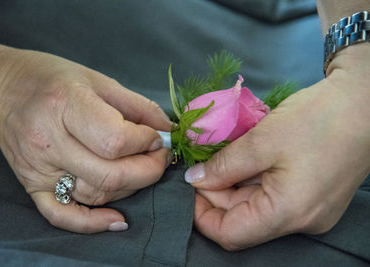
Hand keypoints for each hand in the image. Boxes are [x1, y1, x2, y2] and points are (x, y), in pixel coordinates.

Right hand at [0, 46, 171, 232]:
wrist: (2, 90)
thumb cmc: (52, 79)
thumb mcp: (99, 80)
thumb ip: (138, 106)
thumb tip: (168, 130)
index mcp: (65, 105)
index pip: (117, 141)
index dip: (147, 142)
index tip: (156, 136)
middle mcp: (48, 141)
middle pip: (111, 174)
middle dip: (149, 170)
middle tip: (159, 156)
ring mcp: (38, 168)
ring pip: (96, 193)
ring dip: (131, 186)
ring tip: (140, 168)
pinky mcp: (31, 185)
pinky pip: (62, 215)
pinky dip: (92, 223)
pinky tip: (117, 220)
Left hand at [185, 43, 369, 249]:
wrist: (363, 102)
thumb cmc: (317, 119)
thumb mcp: (261, 141)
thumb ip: (224, 165)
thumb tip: (196, 180)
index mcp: (288, 213)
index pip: (230, 234)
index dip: (202, 214)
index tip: (190, 186)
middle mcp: (301, 220)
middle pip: (242, 219)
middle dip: (216, 193)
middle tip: (204, 163)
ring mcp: (309, 209)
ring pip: (257, 207)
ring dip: (233, 184)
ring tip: (222, 156)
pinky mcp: (313, 196)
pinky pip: (273, 196)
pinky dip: (253, 180)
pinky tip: (244, 158)